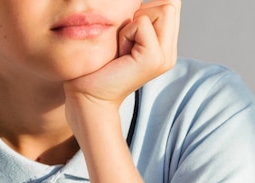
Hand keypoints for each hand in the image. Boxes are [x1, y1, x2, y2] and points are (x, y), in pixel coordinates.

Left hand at [65, 0, 180, 120]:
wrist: (87, 98)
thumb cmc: (97, 68)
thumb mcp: (123, 37)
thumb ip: (141, 19)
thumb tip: (140, 3)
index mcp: (165, 47)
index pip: (170, 5)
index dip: (146, 11)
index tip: (127, 38)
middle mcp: (169, 53)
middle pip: (170, 5)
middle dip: (142, 16)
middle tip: (124, 44)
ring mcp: (165, 57)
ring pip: (163, 9)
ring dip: (134, 23)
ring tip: (122, 49)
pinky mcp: (154, 59)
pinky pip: (142, 22)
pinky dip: (126, 33)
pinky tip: (119, 54)